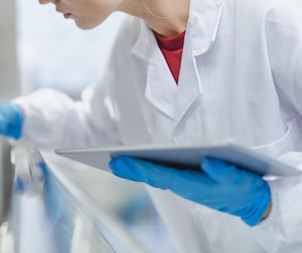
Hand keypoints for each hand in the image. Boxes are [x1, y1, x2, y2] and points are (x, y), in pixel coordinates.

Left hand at [109, 156, 270, 225]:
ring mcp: (185, 184)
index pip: (160, 174)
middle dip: (131, 168)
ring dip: (136, 168)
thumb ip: (226, 171)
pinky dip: (148, 168)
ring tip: (116, 160)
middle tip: (109, 161)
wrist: (254, 202)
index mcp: (193, 185)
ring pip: (156, 175)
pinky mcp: (188, 180)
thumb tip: (209, 161)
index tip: (118, 162)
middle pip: (153, 175)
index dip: (138, 167)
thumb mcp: (240, 180)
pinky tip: (136, 162)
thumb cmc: (245, 189)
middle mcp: (185, 185)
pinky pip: (162, 174)